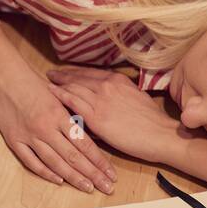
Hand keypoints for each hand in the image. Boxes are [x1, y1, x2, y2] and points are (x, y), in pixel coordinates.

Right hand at [0, 65, 116, 193]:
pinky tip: (59, 181)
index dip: (99, 161)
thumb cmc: (36, 86)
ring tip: (88, 188)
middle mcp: (46, 128)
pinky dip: (45, 172)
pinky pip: (31, 161)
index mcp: (59, 116)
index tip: (111, 173)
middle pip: (73, 156)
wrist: (7, 79)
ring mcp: (30, 136)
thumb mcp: (59, 97)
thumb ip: (73, 116)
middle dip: (92, 174)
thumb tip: (93, 134)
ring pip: (55, 162)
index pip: (84, 144)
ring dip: (73, 177)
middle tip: (107, 187)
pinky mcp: (15, 141)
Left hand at [46, 65, 195, 166]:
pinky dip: (60, 95)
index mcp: (118, 80)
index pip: (91, 73)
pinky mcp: (96, 116)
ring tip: (47, 83)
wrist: (159, 135)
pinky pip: (72, 101)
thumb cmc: (151, 122)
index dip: (76, 72)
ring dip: (58, 83)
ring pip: (73, 87)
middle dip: (64, 75)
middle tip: (50, 74)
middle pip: (79, 77)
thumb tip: (107, 98)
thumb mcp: (135, 98)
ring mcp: (101, 99)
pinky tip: (50, 93)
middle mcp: (108, 85)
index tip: (66, 72)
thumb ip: (119, 95)